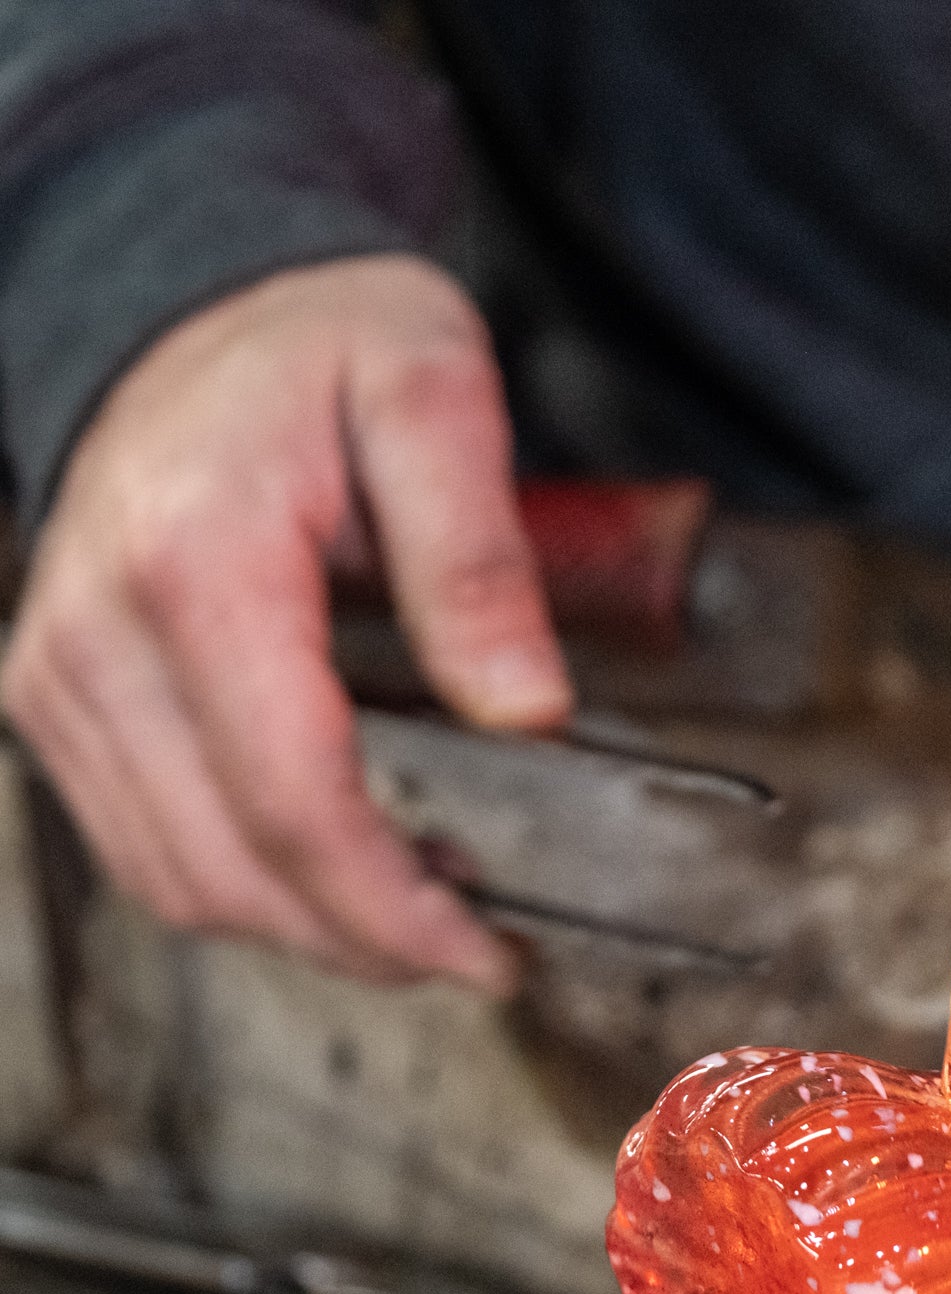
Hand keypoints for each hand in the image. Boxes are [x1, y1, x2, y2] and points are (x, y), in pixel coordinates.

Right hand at [1, 254, 571, 992]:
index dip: (394, 909)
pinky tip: (338, 872)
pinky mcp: (57, 699)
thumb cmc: (319, 349)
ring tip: (419, 914)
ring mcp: (60, 674)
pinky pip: (145, 846)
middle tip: (473, 953)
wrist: (191, 314)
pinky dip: (246, 887)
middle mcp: (97, 632)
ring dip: (306, 929)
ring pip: (178, 880)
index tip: (486, 954)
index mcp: (196, 562)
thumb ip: (478, 558)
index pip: (293, 800)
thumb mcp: (433, 398)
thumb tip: (527, 712)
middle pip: (231, 867)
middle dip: (363, 943)